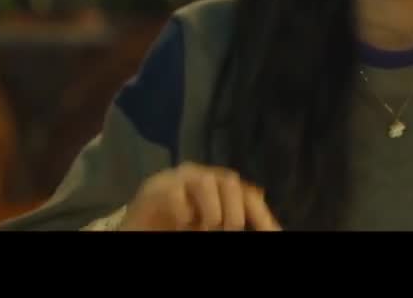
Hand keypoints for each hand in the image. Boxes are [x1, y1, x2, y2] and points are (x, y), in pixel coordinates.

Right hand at [118, 162, 281, 230]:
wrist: (140, 225)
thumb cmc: (178, 227)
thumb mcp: (210, 228)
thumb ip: (233, 222)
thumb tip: (272, 232)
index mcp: (221, 190)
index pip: (249, 196)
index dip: (262, 216)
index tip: (272, 235)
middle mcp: (203, 178)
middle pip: (230, 181)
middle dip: (234, 211)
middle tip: (228, 229)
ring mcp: (178, 179)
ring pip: (205, 182)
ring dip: (212, 210)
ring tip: (206, 227)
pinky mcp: (155, 187)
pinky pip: (175, 192)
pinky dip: (184, 211)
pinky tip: (182, 223)